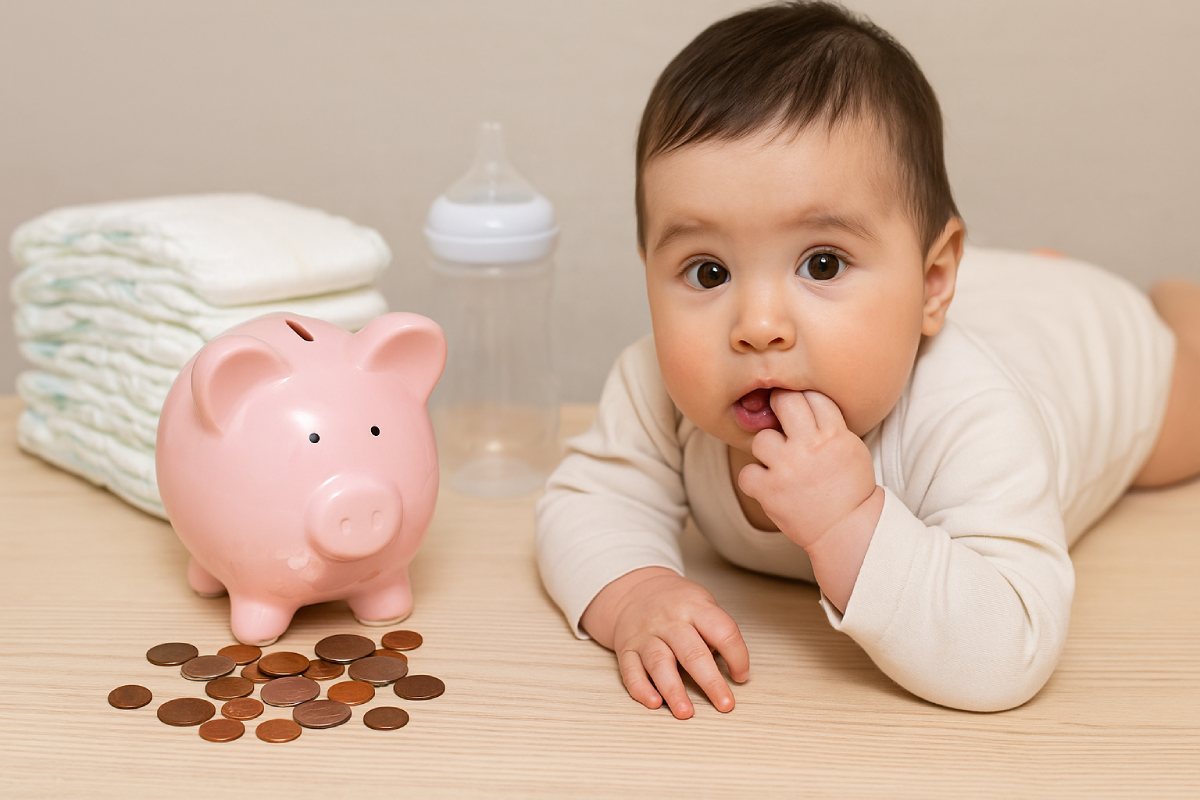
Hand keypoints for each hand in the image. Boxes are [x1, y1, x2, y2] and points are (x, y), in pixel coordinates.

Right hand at [583, 568, 748, 719]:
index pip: (722, 631)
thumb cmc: (676, 603)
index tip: (741, 676)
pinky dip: (641, 689)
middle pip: (692, 653)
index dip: (737, 656)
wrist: (634, 591)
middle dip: (711, 682)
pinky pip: (631, 671)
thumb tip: (731, 669)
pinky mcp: (627, 649)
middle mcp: (669, 621)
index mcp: (694, 607)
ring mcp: (646, 635)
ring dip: (673, 690)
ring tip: (685, 712)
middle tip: (725, 704)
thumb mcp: (701, 603)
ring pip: (659, 663)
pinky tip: (654, 703)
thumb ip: (715, 632)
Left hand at [737, 390, 877, 550]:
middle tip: (781, 418)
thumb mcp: (851, 447)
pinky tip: (769, 484)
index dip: (805, 399)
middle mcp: (808, 447)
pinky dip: (755, 480)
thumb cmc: (850, 487)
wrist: (847, 529)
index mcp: (833, 434)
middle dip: (780, 406)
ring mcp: (786, 469)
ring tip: (780, 463)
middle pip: (784, 402)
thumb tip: (804, 399)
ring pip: (761, 439)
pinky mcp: (770, 491)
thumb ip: (829, 424)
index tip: (801, 408)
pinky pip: (747, 473)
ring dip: (768, 450)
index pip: (812, 396)